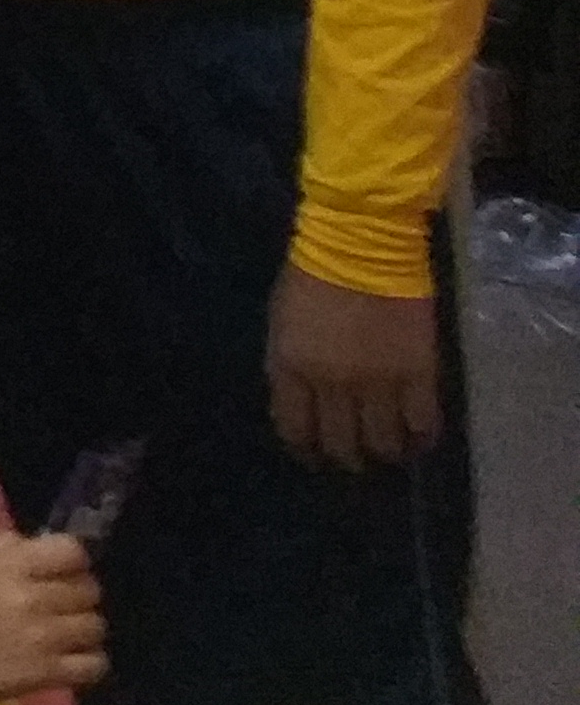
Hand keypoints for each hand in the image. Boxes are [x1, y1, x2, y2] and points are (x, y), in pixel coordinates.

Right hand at [0, 530, 107, 704]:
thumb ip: (2, 549)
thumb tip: (35, 546)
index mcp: (10, 564)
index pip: (72, 551)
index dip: (72, 562)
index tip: (63, 572)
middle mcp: (32, 596)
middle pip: (89, 590)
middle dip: (79, 596)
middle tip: (63, 607)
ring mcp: (43, 636)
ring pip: (96, 626)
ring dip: (84, 629)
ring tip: (66, 636)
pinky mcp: (46, 672)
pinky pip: (95, 663)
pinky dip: (89, 662)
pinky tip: (71, 661)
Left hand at [268, 267, 444, 470]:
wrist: (358, 245)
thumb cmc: (311, 278)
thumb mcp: (282, 325)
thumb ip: (290, 367)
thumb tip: (301, 403)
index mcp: (292, 369)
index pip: (295, 430)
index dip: (306, 452)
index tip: (314, 457)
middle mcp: (332, 384)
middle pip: (341, 445)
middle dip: (346, 459)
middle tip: (354, 459)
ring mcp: (378, 382)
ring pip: (383, 443)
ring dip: (384, 453)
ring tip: (388, 451)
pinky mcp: (418, 374)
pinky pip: (422, 423)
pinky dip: (420, 438)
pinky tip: (418, 439)